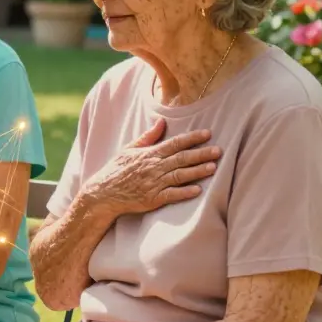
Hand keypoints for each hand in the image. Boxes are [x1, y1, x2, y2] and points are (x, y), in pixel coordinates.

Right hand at [82, 118, 221, 216]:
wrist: (103, 193)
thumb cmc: (117, 170)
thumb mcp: (129, 150)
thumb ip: (148, 137)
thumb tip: (161, 122)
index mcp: (149, 154)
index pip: (174, 143)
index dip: (192, 138)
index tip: (207, 134)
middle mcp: (153, 167)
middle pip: (181, 158)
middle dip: (201, 154)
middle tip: (218, 151)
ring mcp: (153, 183)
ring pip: (179, 175)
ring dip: (197, 171)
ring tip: (213, 167)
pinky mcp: (152, 199)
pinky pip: (171, 195)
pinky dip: (184, 192)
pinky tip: (197, 190)